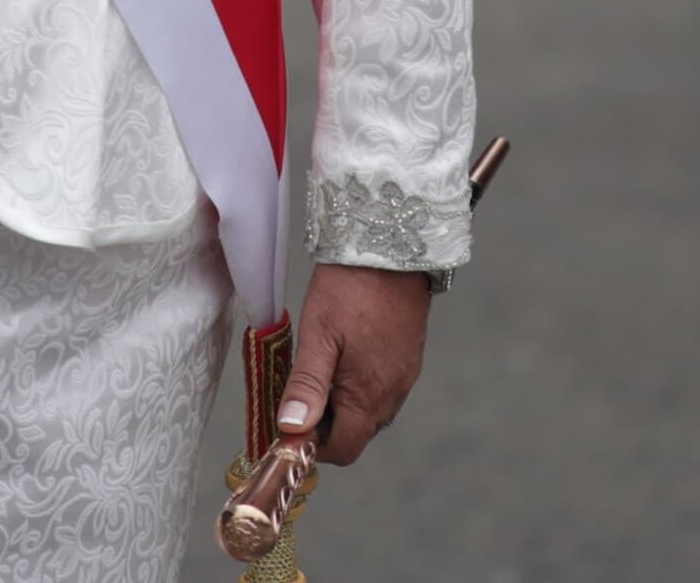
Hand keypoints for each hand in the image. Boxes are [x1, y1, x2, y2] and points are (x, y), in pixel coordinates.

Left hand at [273, 262, 431, 466]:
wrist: (391, 250)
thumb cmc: (349, 289)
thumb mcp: (318, 335)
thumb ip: (307, 385)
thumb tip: (292, 428)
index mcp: (369, 396)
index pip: (343, 449)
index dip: (313, 445)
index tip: (290, 423)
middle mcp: (393, 395)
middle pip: (357, 434)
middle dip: (326, 425)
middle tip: (300, 392)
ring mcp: (405, 379)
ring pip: (370, 413)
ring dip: (343, 405)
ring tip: (320, 370)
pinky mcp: (409, 361)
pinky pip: (383, 391)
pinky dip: (360, 387)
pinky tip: (344, 357)